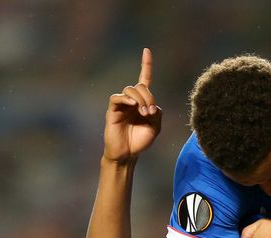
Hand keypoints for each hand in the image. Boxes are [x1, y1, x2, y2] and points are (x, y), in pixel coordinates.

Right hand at [103, 48, 161, 163]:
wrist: (128, 154)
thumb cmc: (140, 140)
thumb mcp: (155, 126)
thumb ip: (157, 113)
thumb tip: (150, 104)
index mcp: (143, 101)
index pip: (144, 79)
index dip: (146, 65)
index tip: (147, 50)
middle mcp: (132, 99)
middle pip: (140, 86)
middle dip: (149, 96)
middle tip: (150, 112)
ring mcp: (122, 104)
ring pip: (131, 89)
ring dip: (141, 99)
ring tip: (144, 113)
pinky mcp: (112, 110)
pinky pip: (117, 97)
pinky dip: (127, 99)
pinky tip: (133, 106)